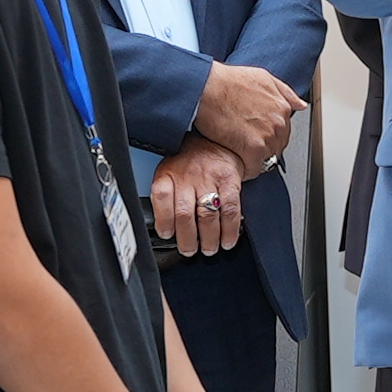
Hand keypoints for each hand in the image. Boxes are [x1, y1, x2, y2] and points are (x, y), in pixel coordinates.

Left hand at [152, 140, 248, 258]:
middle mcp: (187, 176)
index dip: (163, 220)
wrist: (216, 140)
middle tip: (189, 250)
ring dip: (208, 238)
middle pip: (184, 213)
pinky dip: (229, 230)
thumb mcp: (169, 172)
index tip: (167, 235)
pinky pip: (230, 210)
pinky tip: (227, 240)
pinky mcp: (230, 181)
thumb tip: (165, 230)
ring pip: (207, 215)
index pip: (161, 197)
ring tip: (208, 249)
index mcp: (168, 174)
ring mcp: (209, 178)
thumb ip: (165, 197)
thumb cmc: (190, 163)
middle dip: (187, 239)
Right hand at [189, 61, 301, 166]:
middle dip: (264, 148)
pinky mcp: (253, 149)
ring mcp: (267, 137)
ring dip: (255, 159)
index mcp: (281, 107)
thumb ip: (284, 92)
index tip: (258, 137)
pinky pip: (255, 168)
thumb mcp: (262, 77)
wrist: (207, 88)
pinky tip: (239, 164)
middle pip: (277, 146)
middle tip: (247, 146)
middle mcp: (278, 123)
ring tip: (240, 154)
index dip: (269, 136)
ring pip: (268, 158)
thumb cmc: (228, 81)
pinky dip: (248, 169)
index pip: (284, 132)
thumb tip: (301, 104)